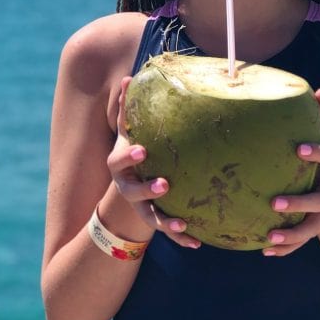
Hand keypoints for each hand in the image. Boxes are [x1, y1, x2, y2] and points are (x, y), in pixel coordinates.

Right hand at [107, 76, 200, 248]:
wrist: (129, 183)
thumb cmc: (135, 149)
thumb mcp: (129, 131)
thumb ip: (129, 109)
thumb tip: (128, 77)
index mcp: (121, 163)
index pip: (121, 159)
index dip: (130, 155)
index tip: (143, 150)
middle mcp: (127, 187)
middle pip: (133, 192)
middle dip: (147, 189)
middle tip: (164, 184)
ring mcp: (140, 206)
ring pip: (150, 217)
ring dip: (166, 222)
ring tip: (183, 223)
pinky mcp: (154, 220)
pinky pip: (168, 231)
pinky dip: (182, 238)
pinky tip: (198, 242)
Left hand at [263, 89, 319, 256]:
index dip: (319, 154)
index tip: (298, 149)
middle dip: (300, 205)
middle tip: (273, 203)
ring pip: (313, 229)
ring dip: (291, 235)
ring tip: (268, 235)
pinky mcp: (317, 229)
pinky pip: (302, 242)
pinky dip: (285, 248)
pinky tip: (264, 249)